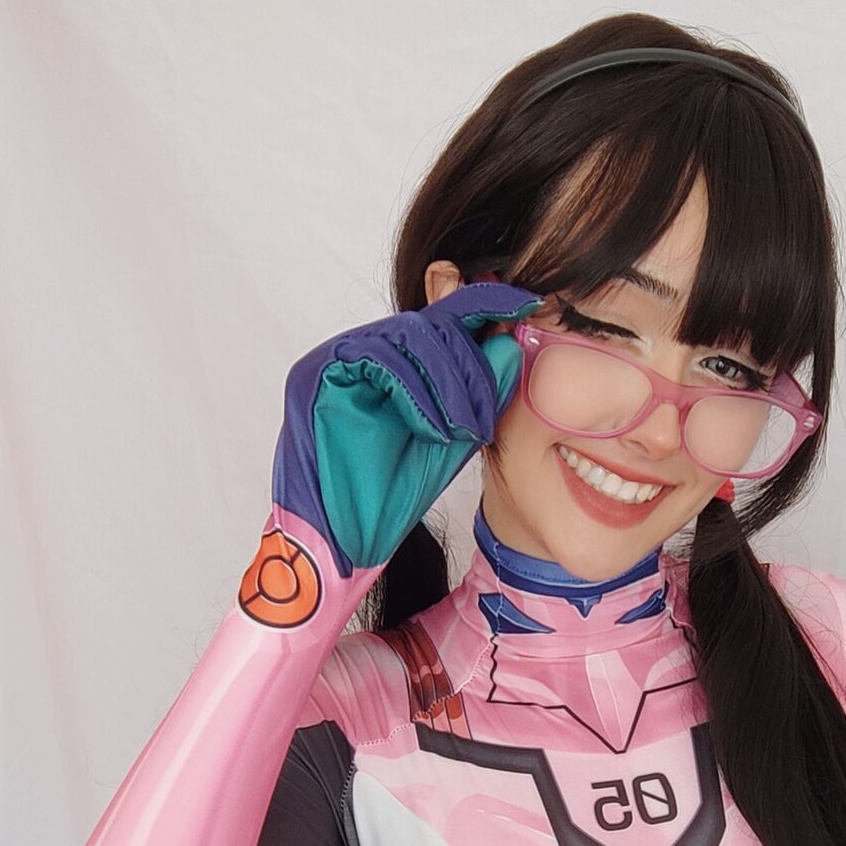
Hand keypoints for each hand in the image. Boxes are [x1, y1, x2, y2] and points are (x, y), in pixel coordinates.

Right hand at [271, 281, 543, 577]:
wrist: (344, 541)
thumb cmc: (389, 497)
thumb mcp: (451, 440)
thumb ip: (478, 395)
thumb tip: (513, 344)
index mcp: (393, 361)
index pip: (440, 319)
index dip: (483, 305)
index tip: (526, 304)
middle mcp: (363, 351)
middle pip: (430, 325)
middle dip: (470, 367)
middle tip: (484, 418)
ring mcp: (338, 358)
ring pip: (409, 336)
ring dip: (449, 383)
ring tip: (462, 431)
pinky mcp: (319, 372)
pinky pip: (378, 359)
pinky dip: (415, 393)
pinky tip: (433, 430)